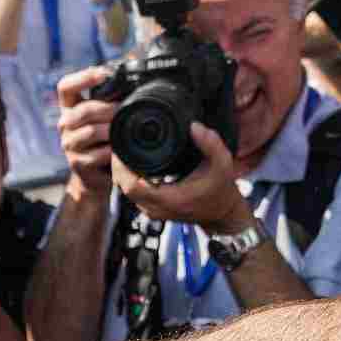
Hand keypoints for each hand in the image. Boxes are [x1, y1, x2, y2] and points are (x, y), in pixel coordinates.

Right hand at [55, 66, 119, 197]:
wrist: (97, 174)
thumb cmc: (104, 140)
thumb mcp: (105, 118)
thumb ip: (111, 101)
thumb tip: (134, 85)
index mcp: (70, 107)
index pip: (65, 86)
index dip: (82, 77)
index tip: (103, 74)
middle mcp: (65, 124)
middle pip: (83, 109)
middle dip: (108, 109)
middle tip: (124, 111)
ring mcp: (69, 144)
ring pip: (90, 131)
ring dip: (111, 131)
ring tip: (122, 132)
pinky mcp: (76, 163)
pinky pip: (97, 154)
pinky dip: (111, 152)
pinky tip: (118, 151)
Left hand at [109, 123, 251, 230]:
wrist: (221, 214)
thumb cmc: (221, 191)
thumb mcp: (223, 164)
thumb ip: (211, 144)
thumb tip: (194, 126)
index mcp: (169, 198)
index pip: (131, 186)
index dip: (121, 167)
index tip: (121, 149)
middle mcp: (156, 208)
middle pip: (123, 187)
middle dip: (118, 166)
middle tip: (120, 145)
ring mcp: (152, 211)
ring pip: (125, 191)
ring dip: (122, 172)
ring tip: (124, 151)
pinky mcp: (152, 209)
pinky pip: (133, 193)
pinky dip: (129, 178)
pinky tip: (133, 163)